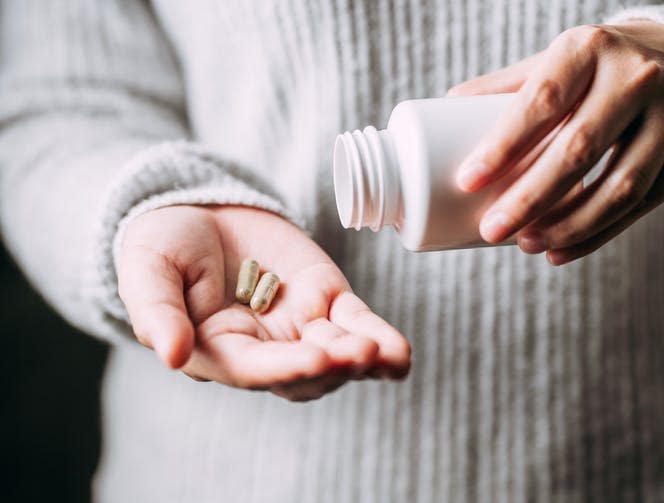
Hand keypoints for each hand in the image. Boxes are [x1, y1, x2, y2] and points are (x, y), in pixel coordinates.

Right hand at [117, 205, 410, 400]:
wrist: (201, 210)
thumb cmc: (165, 244)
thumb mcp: (147, 270)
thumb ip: (157, 311)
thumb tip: (171, 355)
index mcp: (218, 350)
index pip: (254, 369)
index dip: (285, 368)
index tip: (315, 360)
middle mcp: (264, 348)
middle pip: (303, 372)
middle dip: (333, 366)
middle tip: (360, 354)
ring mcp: (300, 326)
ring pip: (336, 354)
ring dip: (362, 359)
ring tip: (383, 354)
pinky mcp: (327, 299)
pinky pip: (357, 324)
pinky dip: (380, 339)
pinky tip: (399, 355)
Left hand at [449, 20, 663, 263]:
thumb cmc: (601, 66)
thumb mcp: (559, 60)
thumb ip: (508, 86)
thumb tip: (444, 105)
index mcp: (589, 48)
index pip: (541, 101)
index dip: (502, 145)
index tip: (467, 181)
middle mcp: (636, 77)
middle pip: (578, 150)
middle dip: (530, 199)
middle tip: (492, 230)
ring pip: (618, 187)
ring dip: (567, 226)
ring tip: (526, 244)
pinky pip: (642, 206)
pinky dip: (598, 235)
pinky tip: (562, 251)